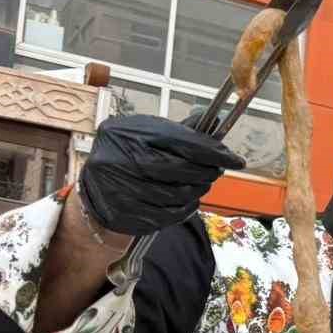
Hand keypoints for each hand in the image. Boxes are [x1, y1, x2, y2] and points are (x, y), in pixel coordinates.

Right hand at [77, 114, 244, 235]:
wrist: (95, 190)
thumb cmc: (127, 157)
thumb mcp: (146, 135)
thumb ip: (179, 131)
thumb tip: (214, 119)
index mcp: (125, 133)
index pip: (180, 141)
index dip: (213, 151)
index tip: (236, 159)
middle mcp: (118, 159)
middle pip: (180, 168)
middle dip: (206, 171)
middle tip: (216, 171)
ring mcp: (119, 188)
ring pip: (177, 193)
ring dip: (197, 190)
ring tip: (200, 184)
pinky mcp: (125, 213)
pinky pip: (169, 214)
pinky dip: (185, 208)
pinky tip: (187, 201)